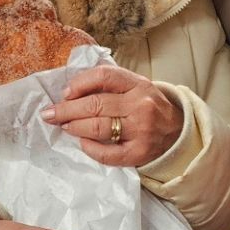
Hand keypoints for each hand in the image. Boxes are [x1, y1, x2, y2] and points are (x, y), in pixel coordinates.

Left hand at [42, 64, 183, 167]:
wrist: (179, 132)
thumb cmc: (149, 107)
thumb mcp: (136, 87)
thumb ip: (110, 85)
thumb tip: (70, 92)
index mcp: (139, 84)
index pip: (104, 76)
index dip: (80, 83)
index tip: (65, 93)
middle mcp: (141, 105)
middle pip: (96, 104)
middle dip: (67, 109)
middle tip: (50, 114)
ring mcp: (141, 131)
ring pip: (98, 128)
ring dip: (75, 127)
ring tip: (64, 126)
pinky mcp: (139, 153)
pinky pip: (108, 154)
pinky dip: (90, 148)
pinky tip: (82, 143)